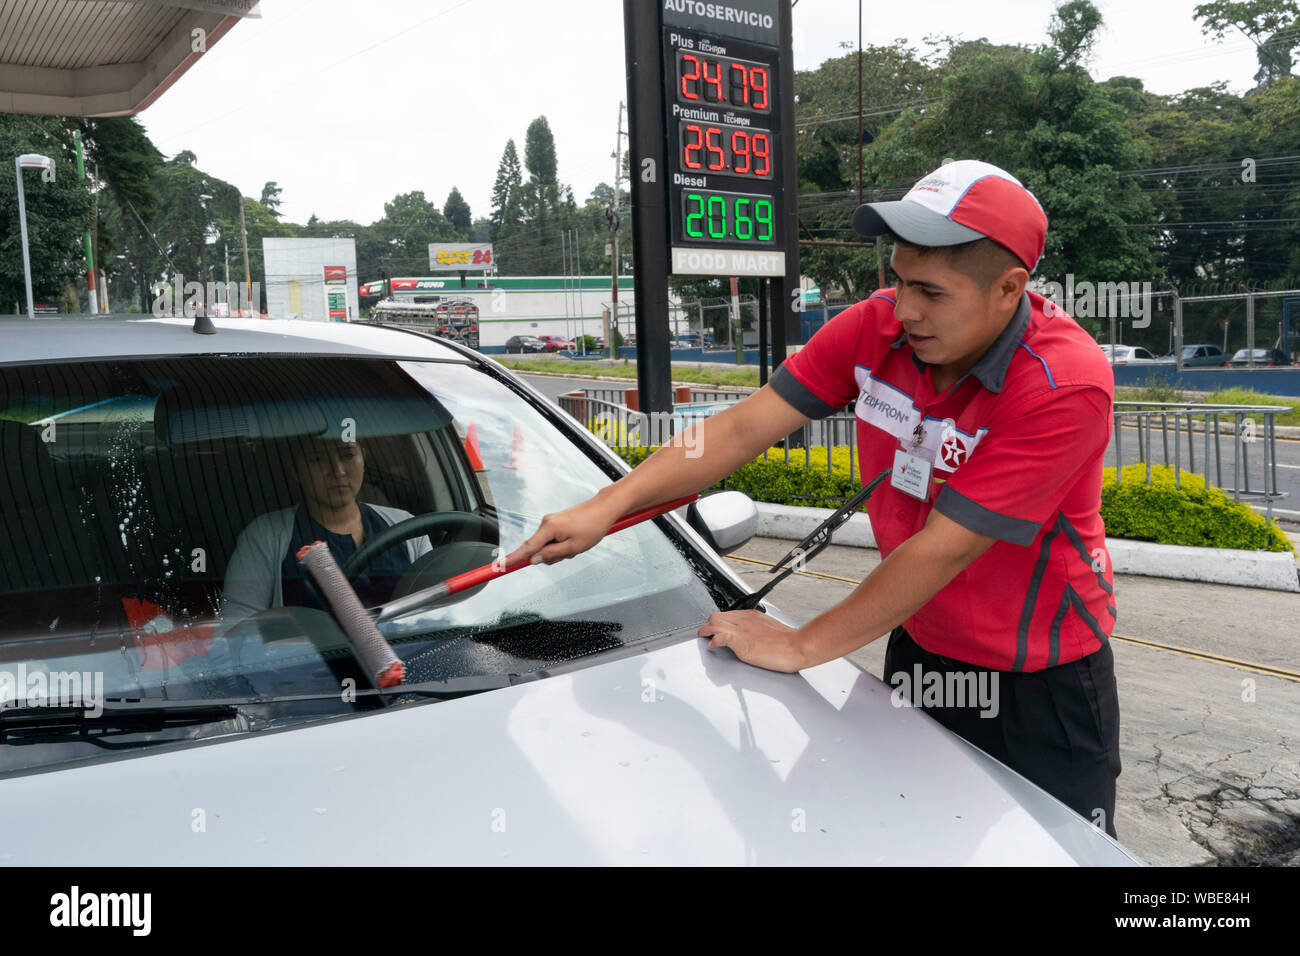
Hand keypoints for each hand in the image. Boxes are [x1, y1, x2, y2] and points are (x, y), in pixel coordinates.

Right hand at [504, 494, 623, 567]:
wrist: (604, 508)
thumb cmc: (592, 526)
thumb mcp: (574, 547)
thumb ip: (551, 555)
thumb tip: (534, 560)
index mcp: (548, 528)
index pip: (526, 548)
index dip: (512, 559)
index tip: (498, 566)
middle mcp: (546, 523)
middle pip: (538, 549)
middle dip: (552, 556)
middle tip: (571, 551)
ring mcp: (551, 522)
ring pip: (548, 546)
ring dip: (560, 550)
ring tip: (577, 543)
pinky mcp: (556, 523)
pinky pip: (554, 540)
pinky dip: (563, 545)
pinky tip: (576, 540)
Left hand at [698, 610, 808, 672]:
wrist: (798, 646)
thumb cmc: (789, 642)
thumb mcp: (771, 630)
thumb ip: (759, 630)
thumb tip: (754, 637)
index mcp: (752, 616)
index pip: (728, 615)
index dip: (718, 622)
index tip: (715, 628)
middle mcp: (745, 620)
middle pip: (718, 616)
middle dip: (708, 625)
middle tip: (705, 634)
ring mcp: (742, 630)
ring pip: (715, 622)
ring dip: (706, 630)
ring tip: (704, 637)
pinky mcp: (742, 642)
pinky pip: (721, 636)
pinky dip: (714, 640)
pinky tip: (713, 646)